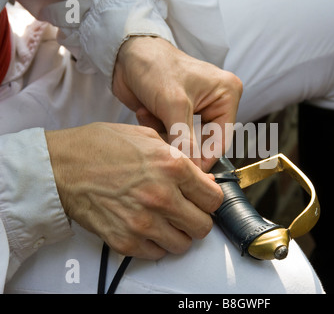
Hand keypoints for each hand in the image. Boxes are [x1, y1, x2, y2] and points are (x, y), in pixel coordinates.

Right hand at [45, 122, 222, 259]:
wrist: (60, 167)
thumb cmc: (99, 148)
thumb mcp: (147, 137)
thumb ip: (180, 158)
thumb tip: (202, 180)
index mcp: (172, 167)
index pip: (214, 198)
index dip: (210, 199)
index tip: (203, 200)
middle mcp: (162, 196)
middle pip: (203, 226)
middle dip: (198, 219)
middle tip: (186, 211)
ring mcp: (143, 222)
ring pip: (183, 244)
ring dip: (178, 234)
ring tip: (165, 221)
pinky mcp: (125, 241)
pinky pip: (156, 254)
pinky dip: (155, 244)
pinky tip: (146, 228)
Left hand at [112, 36, 242, 171]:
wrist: (125, 55)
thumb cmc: (155, 67)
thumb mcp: (173, 105)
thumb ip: (186, 141)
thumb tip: (193, 171)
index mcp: (227, 94)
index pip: (221, 140)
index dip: (204, 160)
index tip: (187, 175)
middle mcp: (217, 103)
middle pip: (205, 143)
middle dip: (180, 143)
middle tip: (162, 140)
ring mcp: (198, 110)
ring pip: (187, 143)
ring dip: (166, 135)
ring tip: (152, 115)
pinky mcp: (180, 115)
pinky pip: (174, 137)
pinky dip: (158, 130)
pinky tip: (147, 112)